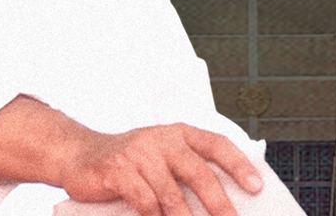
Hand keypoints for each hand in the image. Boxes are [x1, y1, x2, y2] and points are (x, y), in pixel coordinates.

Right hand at [58, 123, 264, 215]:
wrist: (80, 155)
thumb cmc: (129, 161)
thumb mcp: (161, 157)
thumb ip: (186, 171)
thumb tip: (222, 201)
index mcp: (179, 134)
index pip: (217, 144)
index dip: (239, 165)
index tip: (256, 185)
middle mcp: (162, 140)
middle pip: (198, 172)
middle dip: (218, 202)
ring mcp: (139, 154)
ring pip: (171, 193)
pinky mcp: (118, 170)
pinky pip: (144, 201)